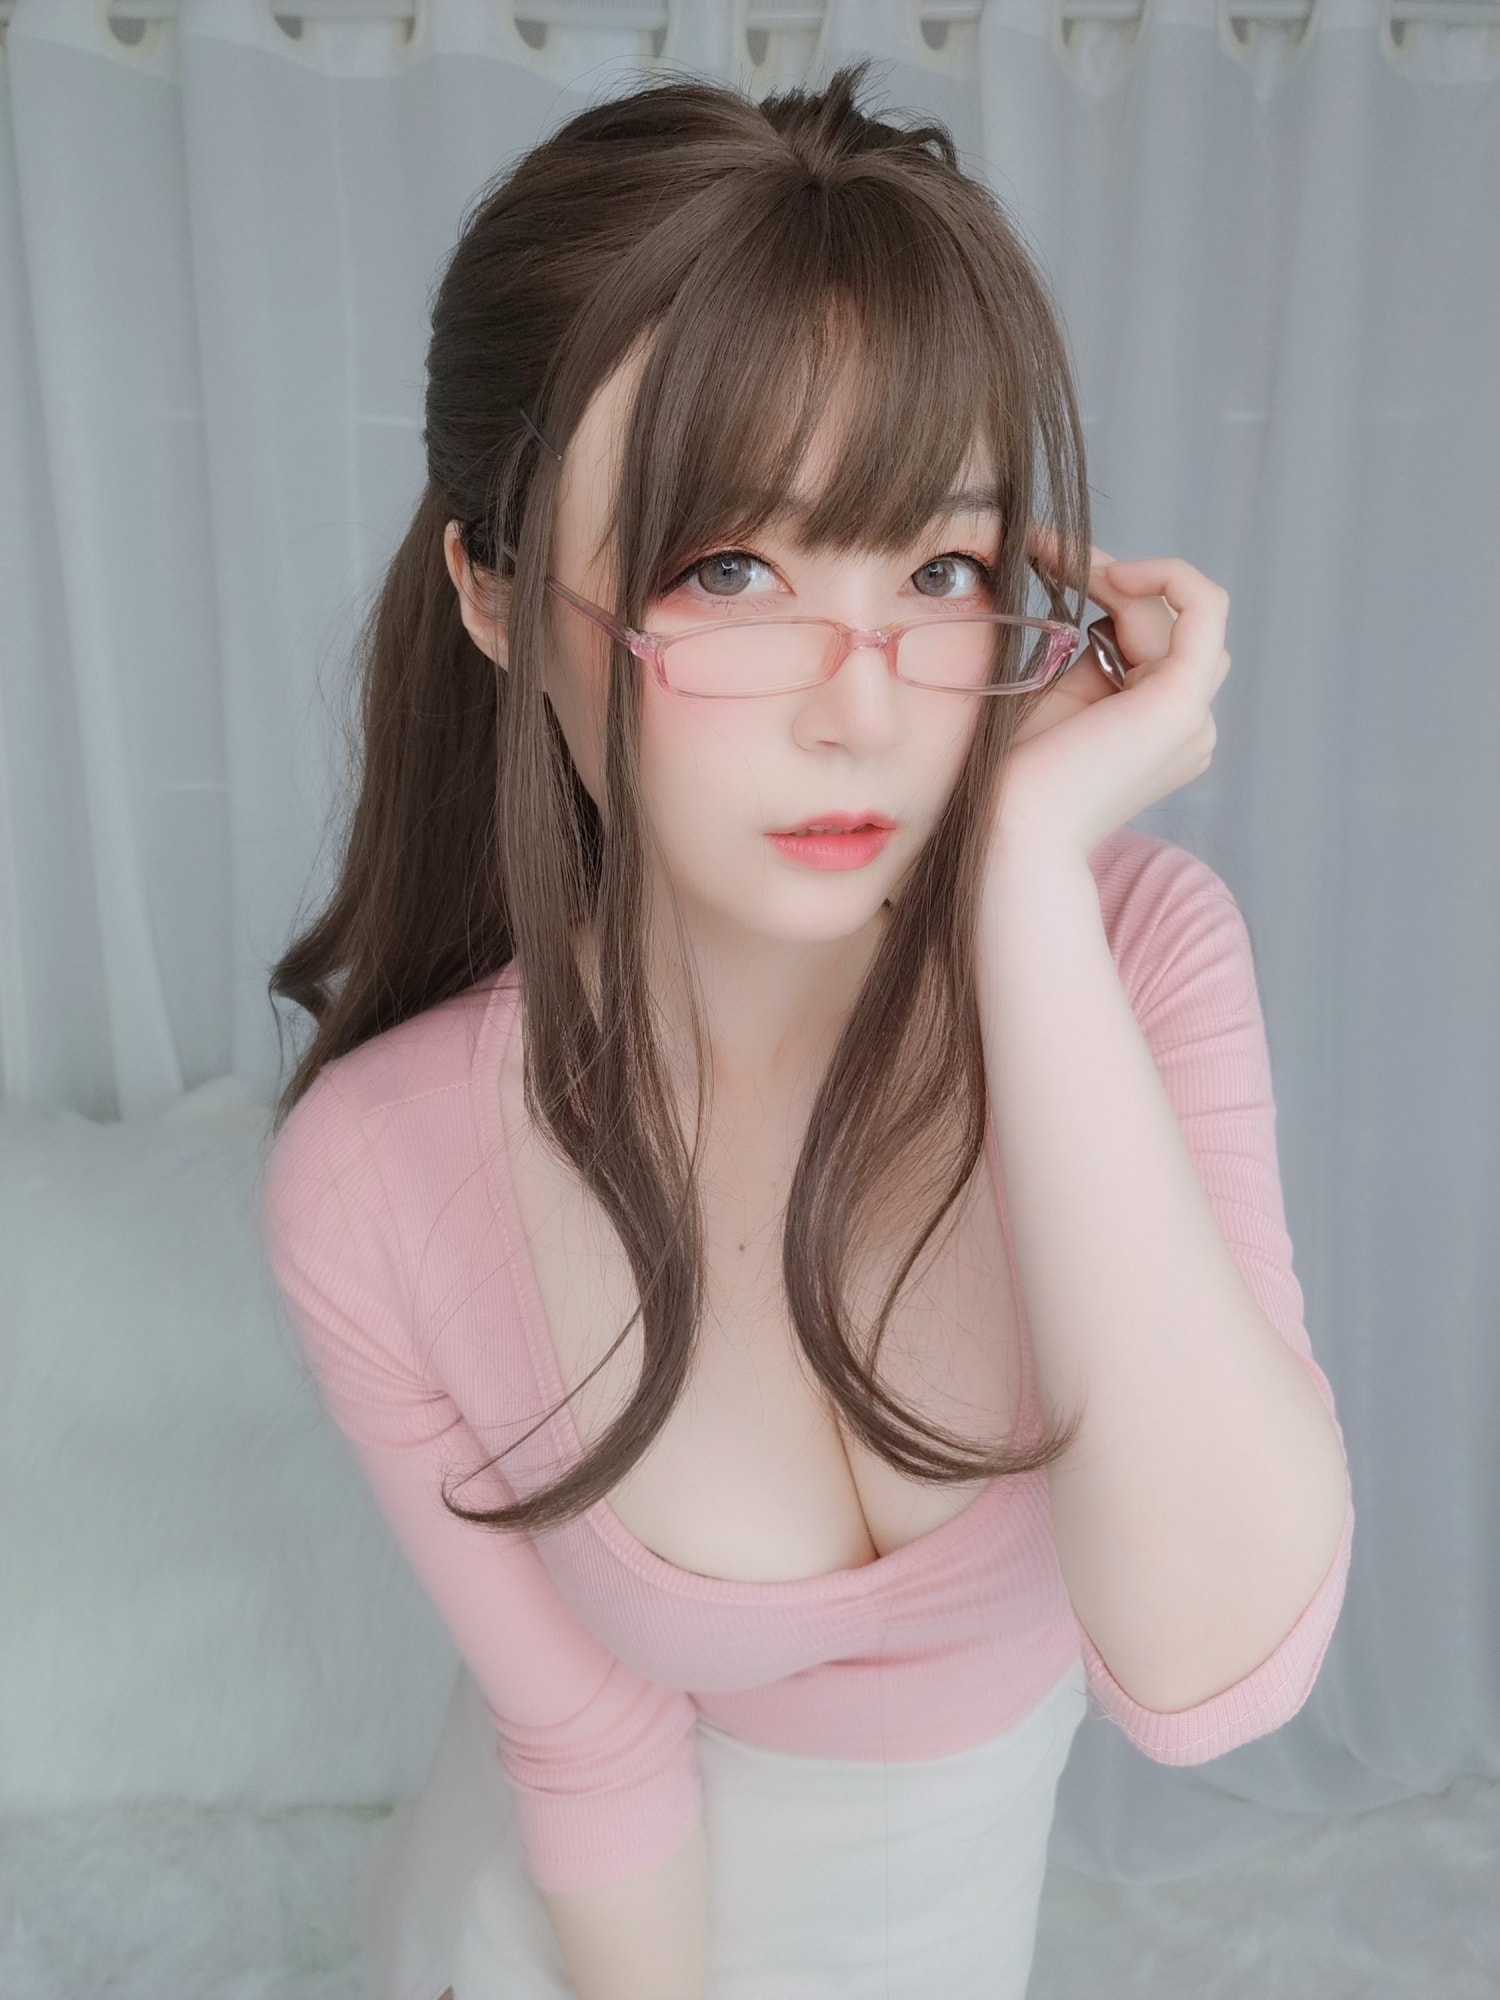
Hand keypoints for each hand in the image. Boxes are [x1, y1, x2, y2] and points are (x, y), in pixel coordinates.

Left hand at [991, 526, 1231, 865]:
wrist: (1008, 833)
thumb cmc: (1013, 779)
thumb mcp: (1053, 700)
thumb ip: (1083, 657)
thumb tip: (1086, 596)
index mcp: (1157, 728)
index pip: (1151, 634)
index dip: (1104, 585)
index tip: (1041, 552)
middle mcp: (1187, 724)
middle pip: (1166, 619)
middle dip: (1107, 575)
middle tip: (1040, 546)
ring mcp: (1190, 716)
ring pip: (1173, 612)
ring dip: (1114, 573)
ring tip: (1051, 557)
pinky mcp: (1180, 703)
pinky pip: (1203, 607)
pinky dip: (1166, 574)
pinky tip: (1109, 571)